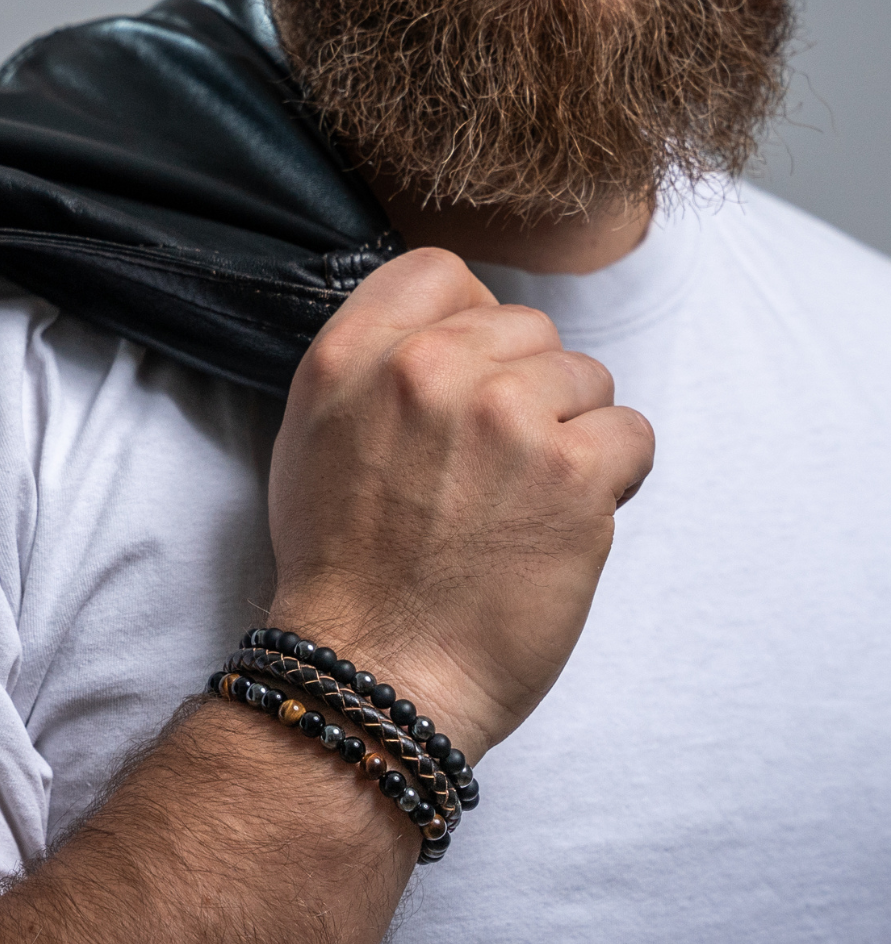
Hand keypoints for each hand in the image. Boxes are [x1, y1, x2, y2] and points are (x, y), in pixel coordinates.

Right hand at [267, 248, 653, 760]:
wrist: (374, 672)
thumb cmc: (342, 568)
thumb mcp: (312, 438)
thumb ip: (371, 364)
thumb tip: (451, 332)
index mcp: (354, 355)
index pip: (441, 272)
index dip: (471, 319)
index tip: (477, 369)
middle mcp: (426, 370)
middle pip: (528, 326)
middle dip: (526, 386)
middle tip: (498, 463)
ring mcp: (504, 415)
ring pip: (587, 376)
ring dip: (571, 433)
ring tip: (528, 499)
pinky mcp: (574, 472)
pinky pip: (632, 432)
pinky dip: (613, 475)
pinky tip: (568, 518)